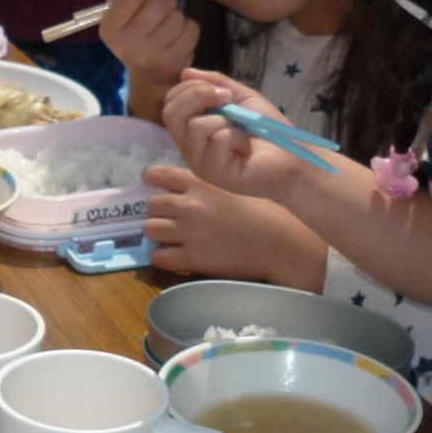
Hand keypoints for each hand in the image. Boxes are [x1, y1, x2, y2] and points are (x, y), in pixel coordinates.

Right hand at [97, 0, 198, 88]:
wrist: (149, 77)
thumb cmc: (134, 36)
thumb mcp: (119, 13)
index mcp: (110, 30)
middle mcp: (127, 45)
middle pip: (158, 3)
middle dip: (165, 0)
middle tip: (162, 10)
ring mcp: (152, 55)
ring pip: (177, 16)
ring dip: (176, 16)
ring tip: (168, 26)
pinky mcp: (174, 61)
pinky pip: (192, 29)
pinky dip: (189, 27)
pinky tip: (179, 36)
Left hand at [142, 164, 325, 286]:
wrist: (281, 242)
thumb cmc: (265, 211)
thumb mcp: (234, 185)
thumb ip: (208, 183)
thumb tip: (187, 187)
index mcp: (200, 182)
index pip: (158, 174)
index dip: (151, 181)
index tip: (154, 187)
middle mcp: (190, 205)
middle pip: (151, 204)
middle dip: (158, 212)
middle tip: (171, 218)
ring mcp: (189, 232)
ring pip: (150, 229)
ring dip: (158, 234)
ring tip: (171, 238)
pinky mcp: (193, 258)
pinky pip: (158, 257)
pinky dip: (162, 256)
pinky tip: (175, 256)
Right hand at [160, 68, 307, 202]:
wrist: (293, 158)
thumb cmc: (268, 131)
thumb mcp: (241, 99)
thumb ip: (216, 84)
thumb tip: (185, 72)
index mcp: (193, 131)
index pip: (170, 105)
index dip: (188, 89)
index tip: (220, 89)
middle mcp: (190, 148)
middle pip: (170, 114)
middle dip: (198, 96)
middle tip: (228, 98)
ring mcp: (199, 162)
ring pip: (196, 126)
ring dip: (226, 121)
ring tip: (243, 133)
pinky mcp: (213, 173)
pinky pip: (217, 140)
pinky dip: (237, 137)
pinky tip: (247, 149)